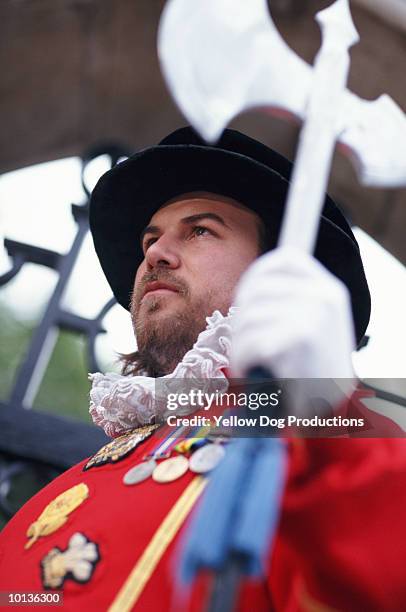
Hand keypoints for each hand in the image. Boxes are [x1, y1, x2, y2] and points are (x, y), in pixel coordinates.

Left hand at [231, 247, 355, 410]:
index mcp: (329, 289)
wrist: (332, 410)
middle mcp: (325, 297)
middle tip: (242, 341)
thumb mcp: (317, 324)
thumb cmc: (315, 370)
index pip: (285, 259)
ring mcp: (314, 316)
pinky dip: (241, 360)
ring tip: (247, 361)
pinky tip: (250, 372)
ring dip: (238, 344)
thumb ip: (293, 300)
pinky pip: (250, 343)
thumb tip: (255, 281)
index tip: (245, 297)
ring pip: (249, 318)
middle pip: (258, 289)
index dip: (257, 274)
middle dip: (240, 318)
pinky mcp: (299, 341)